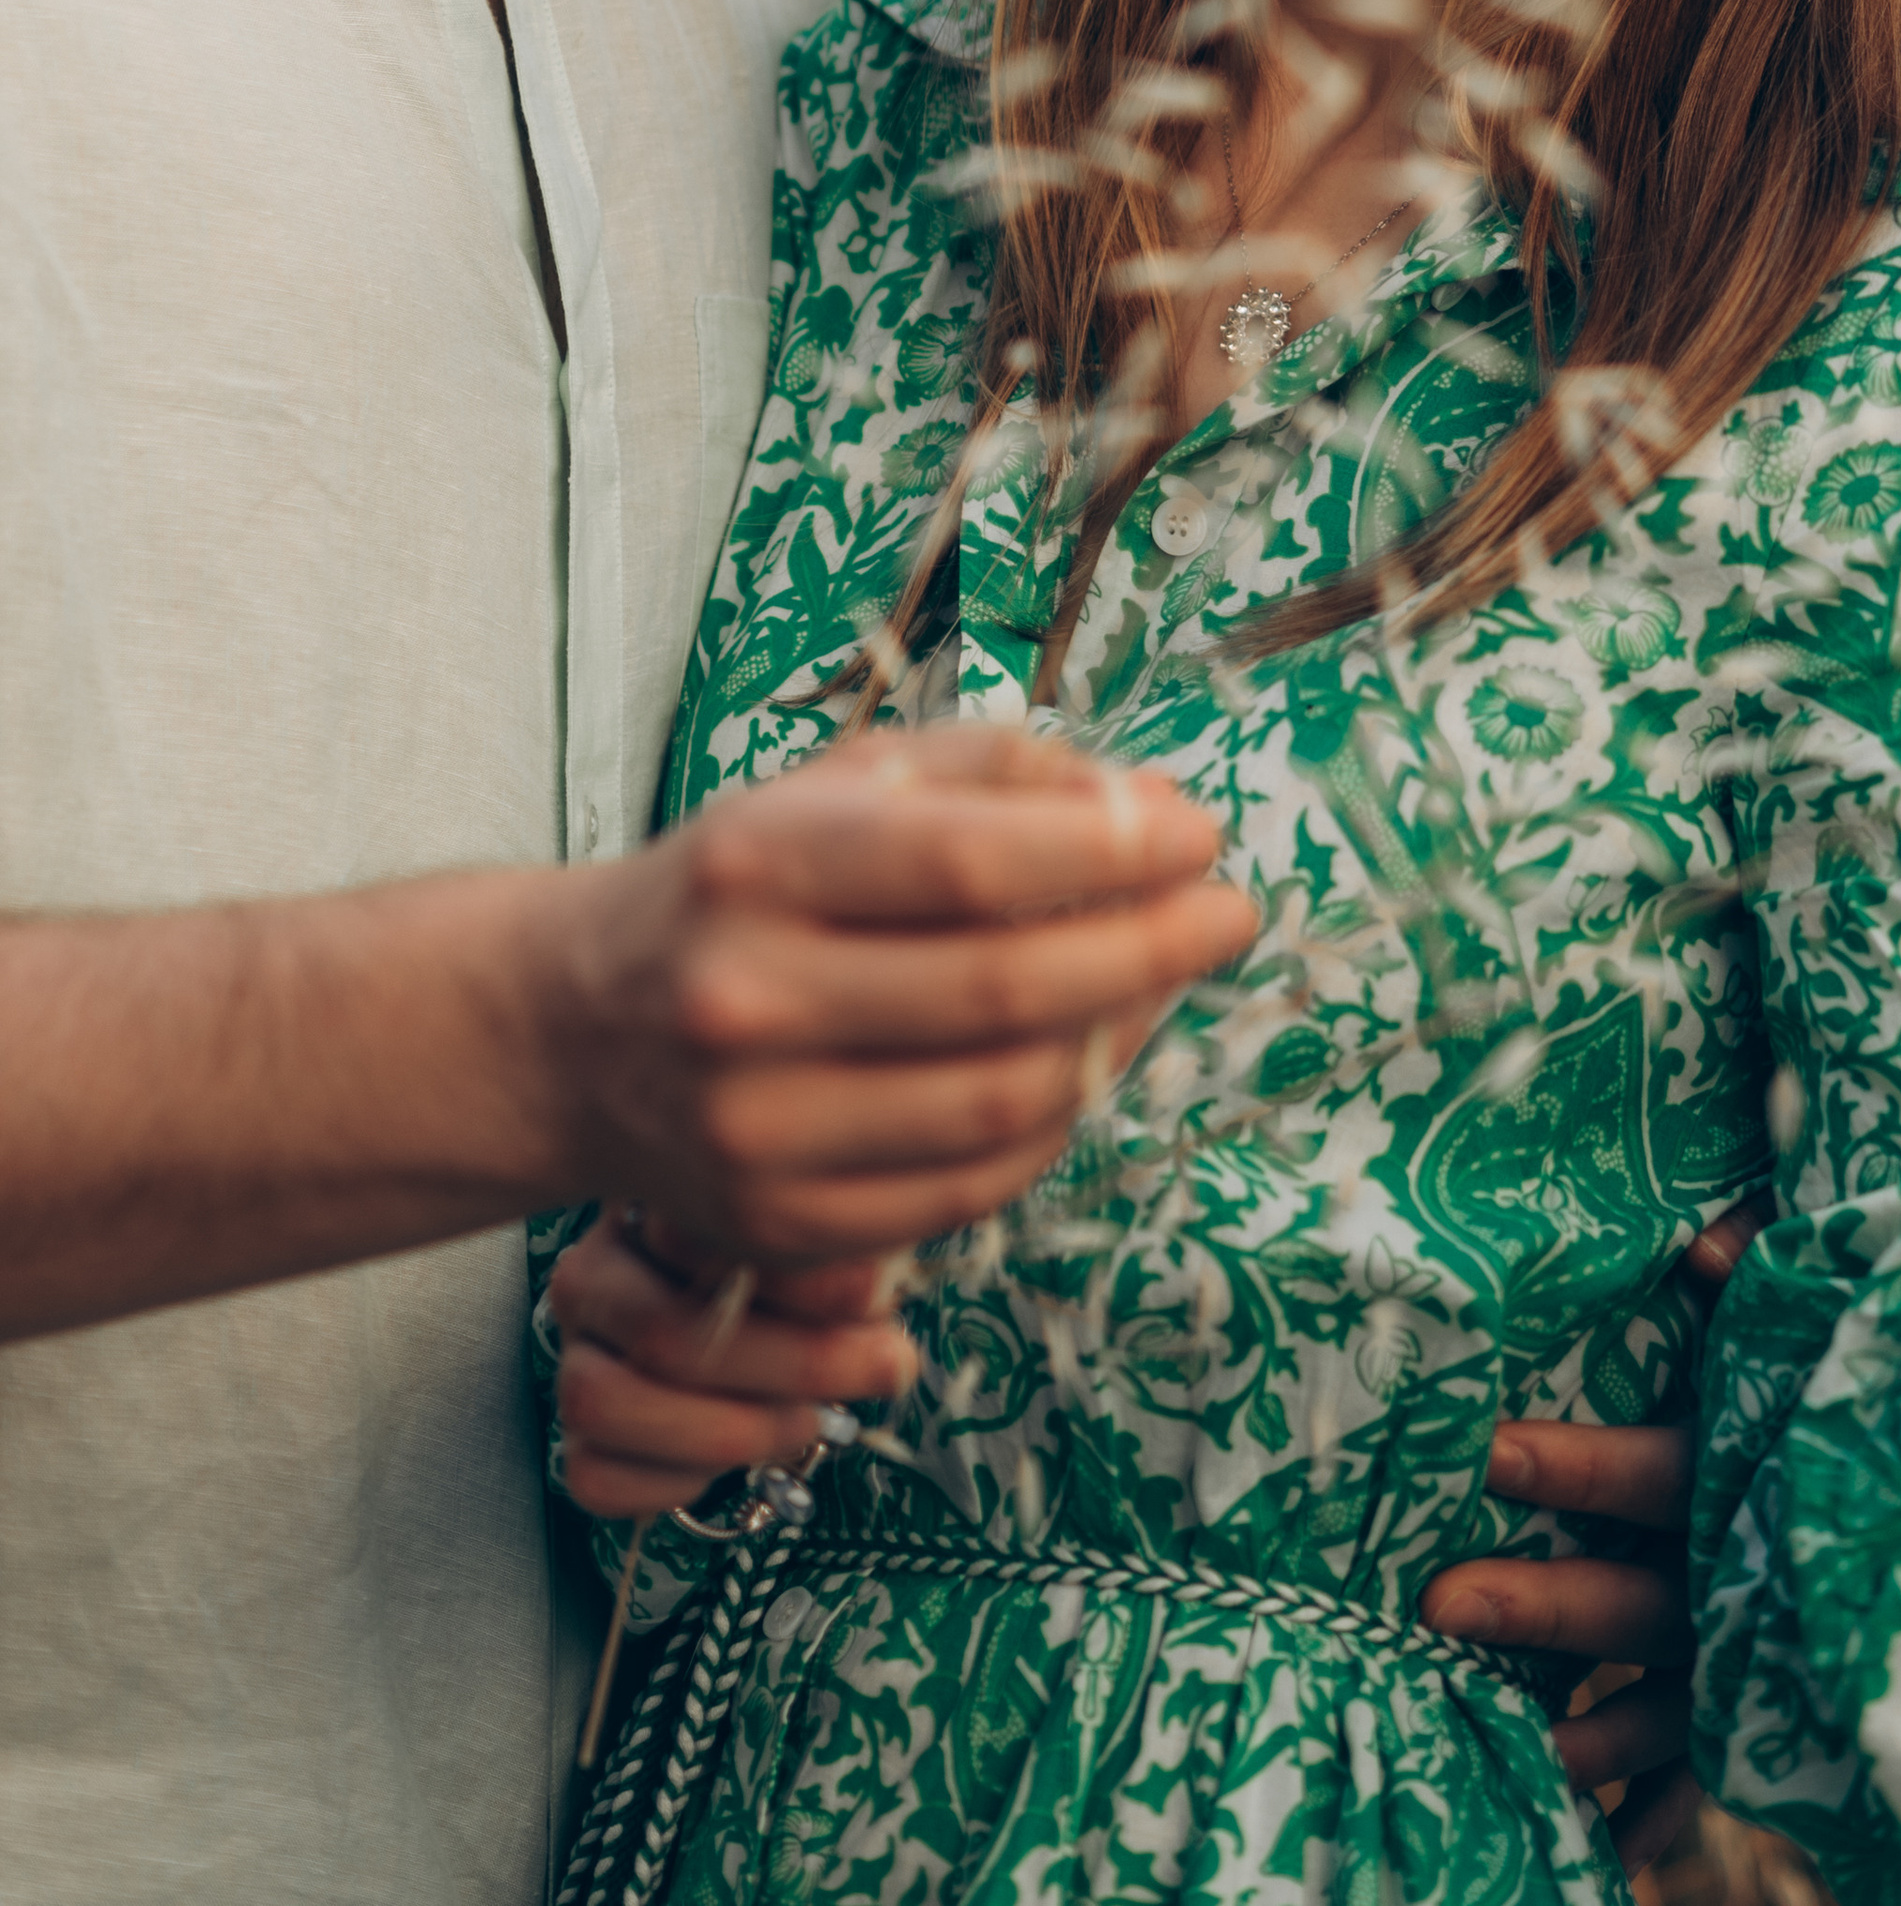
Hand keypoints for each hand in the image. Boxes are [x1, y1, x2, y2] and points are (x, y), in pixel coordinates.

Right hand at [548, 719, 1258, 1264]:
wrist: (575, 1029)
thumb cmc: (738, 885)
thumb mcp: (835, 786)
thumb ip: (990, 772)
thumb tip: (1148, 801)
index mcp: (757, 864)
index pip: (966, 861)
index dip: (1107, 849)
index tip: (1198, 832)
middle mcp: (746, 1000)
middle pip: (1003, 992)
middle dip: (1149, 948)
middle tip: (1229, 912)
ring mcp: (759, 1131)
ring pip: (1002, 1104)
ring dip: (1120, 1040)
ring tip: (1164, 982)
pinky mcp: (781, 1225)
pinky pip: (971, 1187)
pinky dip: (1054, 1123)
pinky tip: (1087, 1062)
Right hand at [549, 1212, 914, 1518]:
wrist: (755, 1331)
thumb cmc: (790, 1272)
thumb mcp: (816, 1243)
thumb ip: (834, 1256)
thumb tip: (872, 1290)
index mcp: (645, 1212)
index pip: (696, 1238)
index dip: (791, 1277)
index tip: (873, 1296)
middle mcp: (591, 1280)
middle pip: (661, 1331)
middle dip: (788, 1364)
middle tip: (879, 1368)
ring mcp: (575, 1361)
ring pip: (604, 1405)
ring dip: (727, 1429)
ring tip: (810, 1422)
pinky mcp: (577, 1442)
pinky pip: (594, 1478)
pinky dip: (672, 1483)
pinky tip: (740, 1466)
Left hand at [1414, 1206, 1765, 1874]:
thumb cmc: (1874, 1365)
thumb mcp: (1829, 1308)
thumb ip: (1764, 1269)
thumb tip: (1702, 1242)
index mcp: (1747, 1471)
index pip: (1646, 1470)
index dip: (1568, 1464)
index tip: (1478, 1451)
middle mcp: (1753, 1566)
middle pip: (1638, 1598)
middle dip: (1542, 1608)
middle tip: (1438, 1606)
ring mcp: (1767, 1642)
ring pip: (1674, 1702)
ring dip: (1598, 1732)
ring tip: (1521, 1755)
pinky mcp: (1778, 1692)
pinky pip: (1719, 1764)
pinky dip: (1665, 1807)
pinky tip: (1610, 1848)